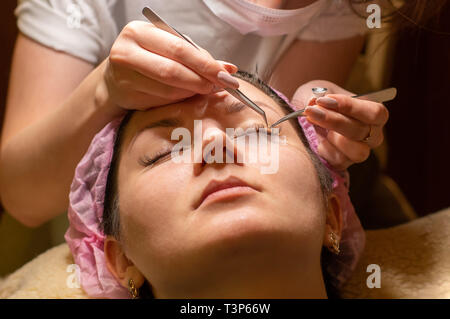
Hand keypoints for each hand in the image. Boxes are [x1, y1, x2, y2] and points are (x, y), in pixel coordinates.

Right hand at [95, 21, 237, 114]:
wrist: (113, 81)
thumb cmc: (147, 61)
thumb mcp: (168, 51)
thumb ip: (197, 57)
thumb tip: (230, 69)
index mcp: (140, 31)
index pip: (180, 49)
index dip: (206, 64)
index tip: (226, 75)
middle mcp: (127, 50)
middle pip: (174, 69)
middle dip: (202, 80)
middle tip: (221, 87)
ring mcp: (124, 74)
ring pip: (169, 88)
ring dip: (193, 92)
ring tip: (206, 91)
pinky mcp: (126, 94)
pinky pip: (162, 100)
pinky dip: (180, 100)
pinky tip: (188, 97)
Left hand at [303, 94, 388, 169]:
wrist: (310, 115)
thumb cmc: (321, 100)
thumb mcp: (319, 92)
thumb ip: (318, 95)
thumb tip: (313, 101)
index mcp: (374, 113)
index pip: (374, 112)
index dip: (350, 106)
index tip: (324, 99)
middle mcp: (372, 134)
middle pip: (361, 131)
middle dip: (333, 120)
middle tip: (311, 110)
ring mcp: (360, 151)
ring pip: (357, 151)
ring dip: (331, 137)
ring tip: (312, 123)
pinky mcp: (344, 163)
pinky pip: (339, 161)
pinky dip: (324, 148)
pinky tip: (315, 138)